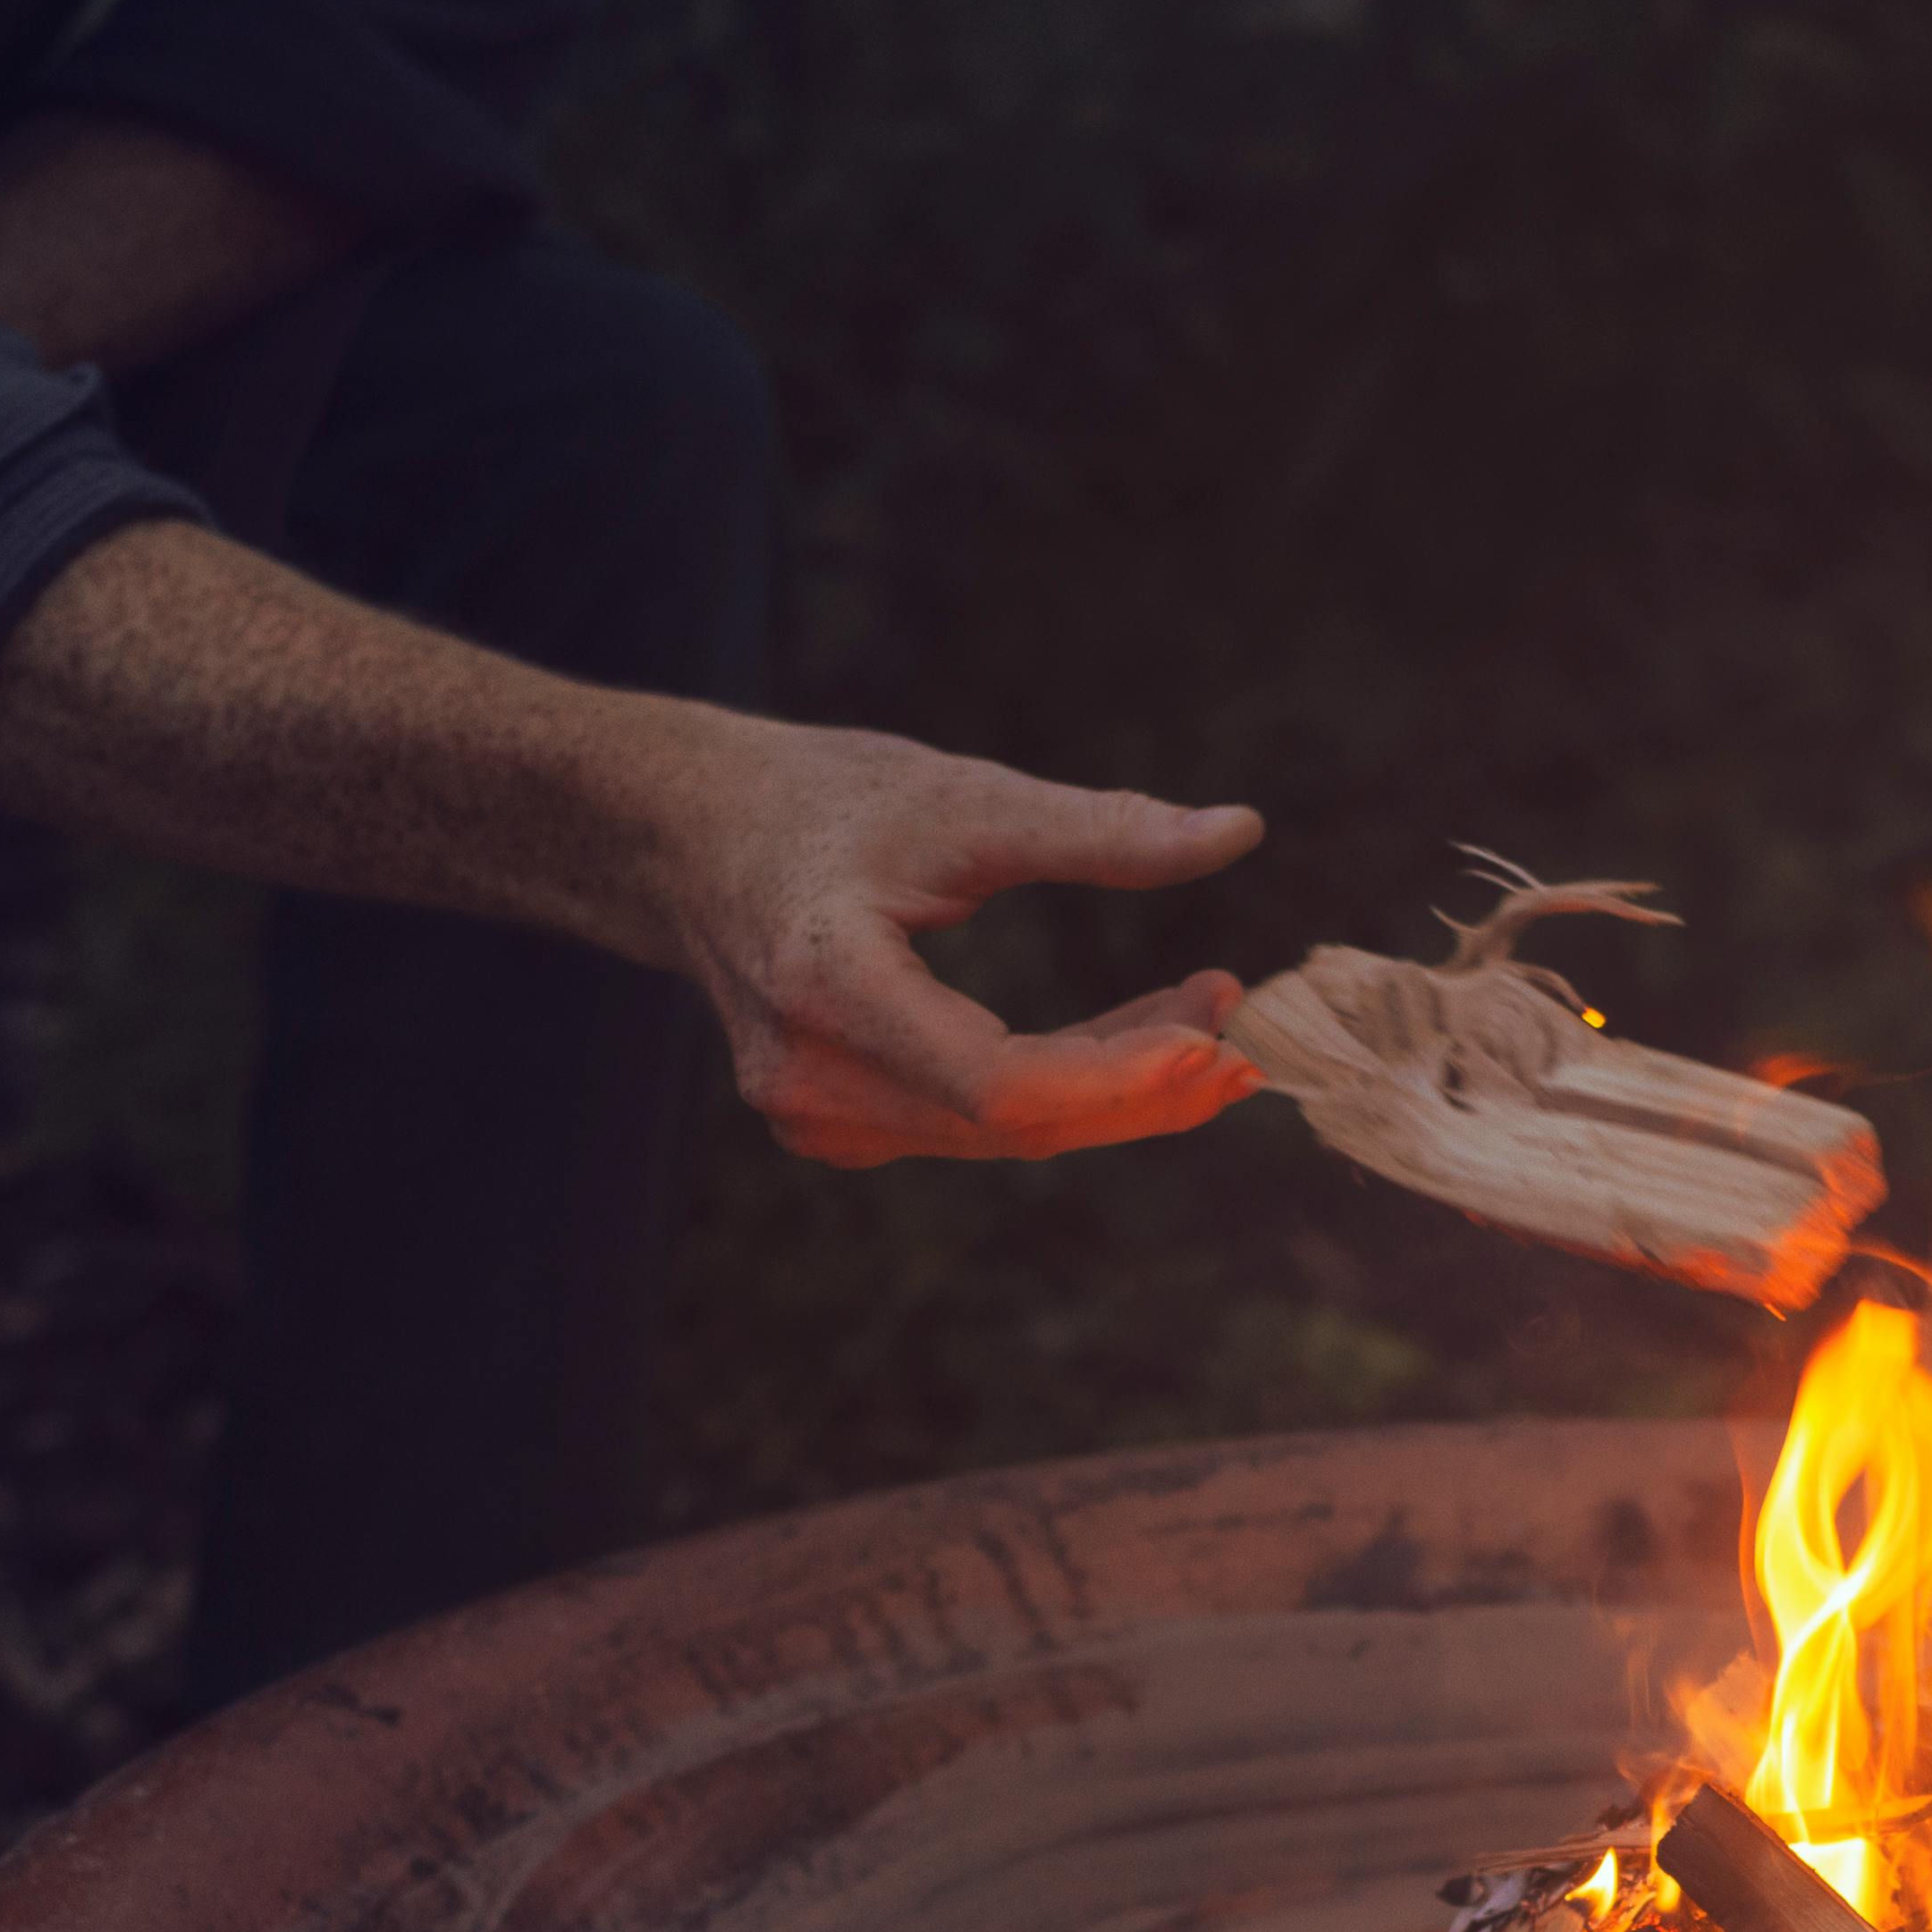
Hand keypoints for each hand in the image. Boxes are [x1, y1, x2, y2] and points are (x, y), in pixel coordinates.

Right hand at [654, 716, 1268, 1163]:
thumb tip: (1244, 831)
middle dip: (1143, 1089)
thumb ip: (1102, 829)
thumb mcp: (962, 798)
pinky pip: (978, 1123)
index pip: (1000, 1086)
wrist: (684, 836)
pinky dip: (1066, 1088)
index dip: (1119, 1079)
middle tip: (1247, 1039)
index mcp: (827, 988)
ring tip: (1210, 1021)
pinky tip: (1143, 1041)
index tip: (1218, 1037)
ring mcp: (816, 1117)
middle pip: (1016, 1126)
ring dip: (1118, 1089)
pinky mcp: (838, 1124)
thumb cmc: (817, 801)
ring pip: (1006, 1133)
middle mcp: (811, 1079)